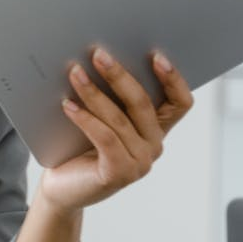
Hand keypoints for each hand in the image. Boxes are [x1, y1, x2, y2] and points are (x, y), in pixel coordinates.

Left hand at [40, 48, 193, 215]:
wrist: (62, 188)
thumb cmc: (78, 147)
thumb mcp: (101, 118)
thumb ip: (111, 96)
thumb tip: (101, 56)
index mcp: (155, 129)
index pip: (180, 102)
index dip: (173, 79)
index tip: (156, 55)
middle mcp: (153, 146)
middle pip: (143, 104)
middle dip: (119, 75)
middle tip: (98, 54)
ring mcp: (139, 163)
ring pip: (119, 119)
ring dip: (94, 92)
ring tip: (74, 73)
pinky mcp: (119, 173)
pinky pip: (104, 138)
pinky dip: (85, 118)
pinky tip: (67, 104)